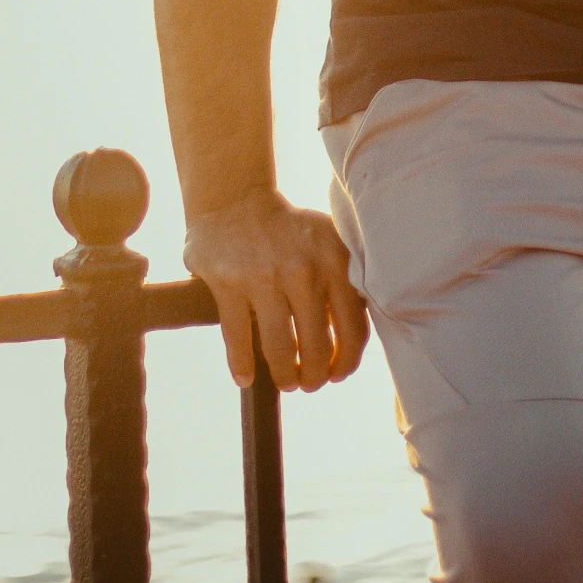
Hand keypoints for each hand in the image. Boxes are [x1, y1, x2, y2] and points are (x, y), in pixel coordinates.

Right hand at [184, 188, 368, 391]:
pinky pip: (239, 339)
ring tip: (287, 382)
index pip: (353, 327)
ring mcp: (263, 277)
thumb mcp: (326, 243)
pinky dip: (243, 366)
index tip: (338, 374)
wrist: (235, 200)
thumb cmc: (289, 232)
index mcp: (335, 259)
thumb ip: (343, 282)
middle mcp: (303, 269)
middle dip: (315, 375)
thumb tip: (353, 337)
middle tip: (310, 383)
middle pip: (317, 345)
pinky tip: (246, 379)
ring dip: (286, 375)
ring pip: (280, 348)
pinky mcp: (228, 285)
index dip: (347, 361)